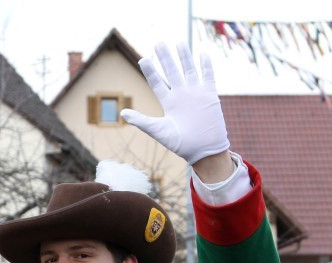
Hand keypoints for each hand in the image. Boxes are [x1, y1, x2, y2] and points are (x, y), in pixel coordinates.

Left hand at [121, 42, 229, 165]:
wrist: (203, 151)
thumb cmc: (181, 144)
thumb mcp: (159, 131)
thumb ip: (142, 121)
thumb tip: (122, 113)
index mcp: (168, 103)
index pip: (157, 83)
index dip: (151, 71)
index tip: (143, 59)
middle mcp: (181, 96)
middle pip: (172, 72)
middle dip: (166, 58)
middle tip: (159, 43)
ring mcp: (196, 94)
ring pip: (189, 70)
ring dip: (185, 57)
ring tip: (179, 42)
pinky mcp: (210, 95)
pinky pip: (208, 77)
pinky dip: (206, 66)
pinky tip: (202, 54)